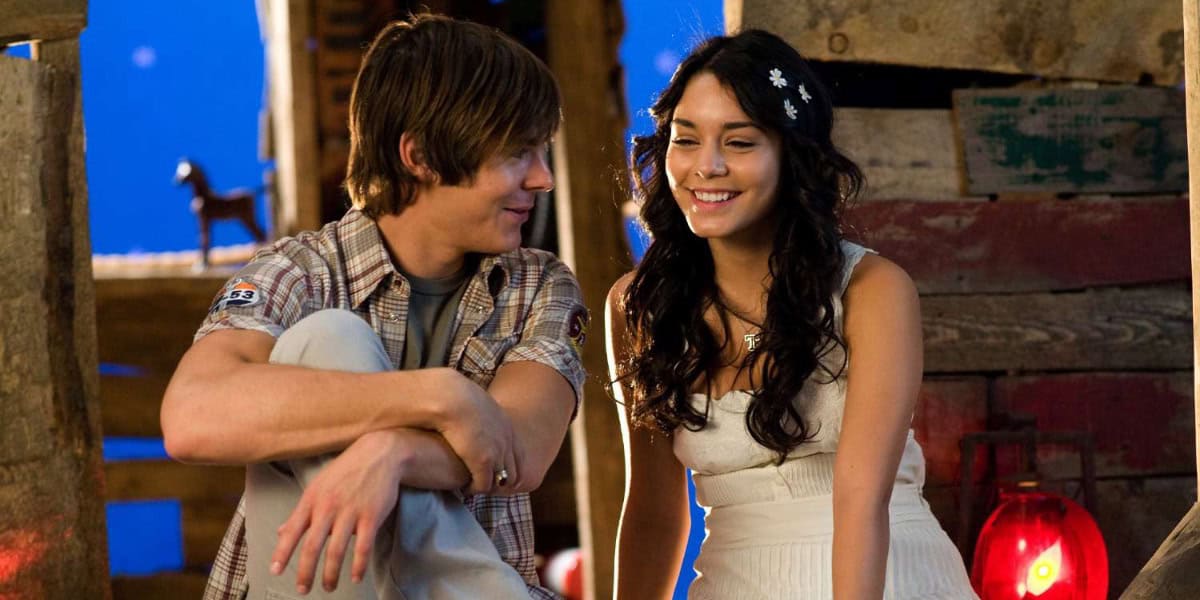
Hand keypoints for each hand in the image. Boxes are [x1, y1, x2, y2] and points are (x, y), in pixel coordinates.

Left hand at [270, 430, 406, 593]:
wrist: (380, 453)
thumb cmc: (346, 470)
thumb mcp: (318, 487)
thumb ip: (301, 512)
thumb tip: (281, 532)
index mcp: (312, 499)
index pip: (292, 530)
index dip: (282, 552)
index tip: (275, 571)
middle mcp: (328, 506)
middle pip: (312, 546)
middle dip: (305, 572)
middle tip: (302, 590)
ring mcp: (351, 511)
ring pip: (336, 550)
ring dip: (331, 574)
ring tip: (328, 587)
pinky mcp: (372, 516)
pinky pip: (363, 547)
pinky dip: (359, 565)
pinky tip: (356, 578)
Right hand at [436, 369, 521, 494]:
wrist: (450, 397)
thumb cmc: (453, 397)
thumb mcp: (475, 405)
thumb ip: (478, 416)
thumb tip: (470, 418)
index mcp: (506, 426)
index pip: (517, 455)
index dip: (505, 467)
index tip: (491, 472)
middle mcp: (506, 440)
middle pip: (514, 471)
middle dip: (500, 481)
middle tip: (482, 485)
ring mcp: (497, 452)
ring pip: (501, 481)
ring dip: (488, 486)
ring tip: (473, 487)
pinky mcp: (483, 462)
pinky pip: (484, 485)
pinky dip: (475, 489)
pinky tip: (464, 488)